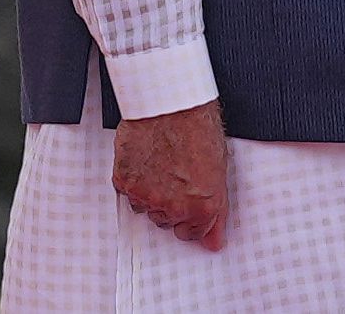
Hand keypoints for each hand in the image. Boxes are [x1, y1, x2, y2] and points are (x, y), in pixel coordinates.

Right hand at [113, 97, 228, 250]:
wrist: (172, 102)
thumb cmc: (199, 127)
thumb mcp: (220, 169)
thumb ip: (216, 211)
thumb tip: (214, 242)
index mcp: (201, 205)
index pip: (194, 234)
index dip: (194, 219)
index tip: (193, 209)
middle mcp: (173, 207)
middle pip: (168, 220)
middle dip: (173, 203)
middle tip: (179, 173)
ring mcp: (146, 196)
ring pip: (147, 208)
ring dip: (153, 192)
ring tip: (164, 162)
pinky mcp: (125, 183)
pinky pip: (128, 193)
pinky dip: (136, 179)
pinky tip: (148, 158)